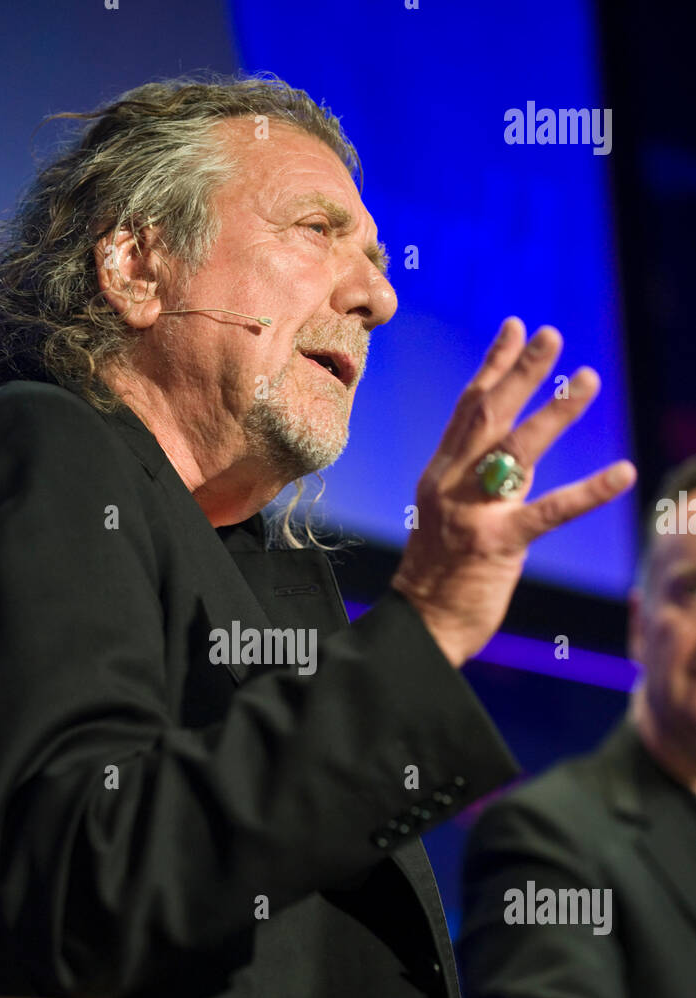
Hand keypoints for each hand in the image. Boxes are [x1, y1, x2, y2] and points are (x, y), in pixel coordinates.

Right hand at [390, 318, 636, 666]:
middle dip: (522, 371)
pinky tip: (622, 472)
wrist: (420, 624)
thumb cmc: (437, 576)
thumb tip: (512, 457)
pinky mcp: (499, 544)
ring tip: (589, 379)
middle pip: (489, 414)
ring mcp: (473, 513)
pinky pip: (551, 511)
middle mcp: (452, 484)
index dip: (494, 365)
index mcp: (440, 475)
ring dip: (557, 411)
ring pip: (518, 449)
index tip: (516, 327)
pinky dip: (590, 491)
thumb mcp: (448, 517)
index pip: (468, 409)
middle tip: (553, 334)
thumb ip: (477, 483)